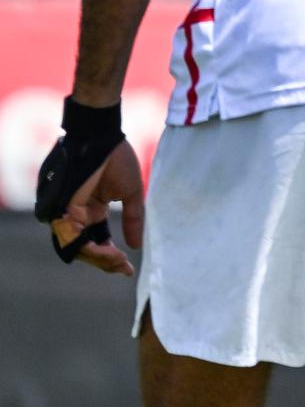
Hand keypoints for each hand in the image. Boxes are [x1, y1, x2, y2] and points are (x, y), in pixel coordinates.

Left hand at [50, 139, 144, 275]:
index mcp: (91, 210)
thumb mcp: (132, 194)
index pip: (98, 239)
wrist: (104, 138)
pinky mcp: (64, 209)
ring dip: (99, 258)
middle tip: (124, 268)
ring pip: (77, 247)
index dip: (112, 255)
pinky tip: (111, 252)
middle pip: (87, 248)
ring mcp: (69, 213)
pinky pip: (74, 237)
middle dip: (106, 261)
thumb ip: (133, 219)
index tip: (128, 268)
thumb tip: (138, 245)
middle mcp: (78, 215)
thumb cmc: (118, 159)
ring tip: (119, 262)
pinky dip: (92, 248)